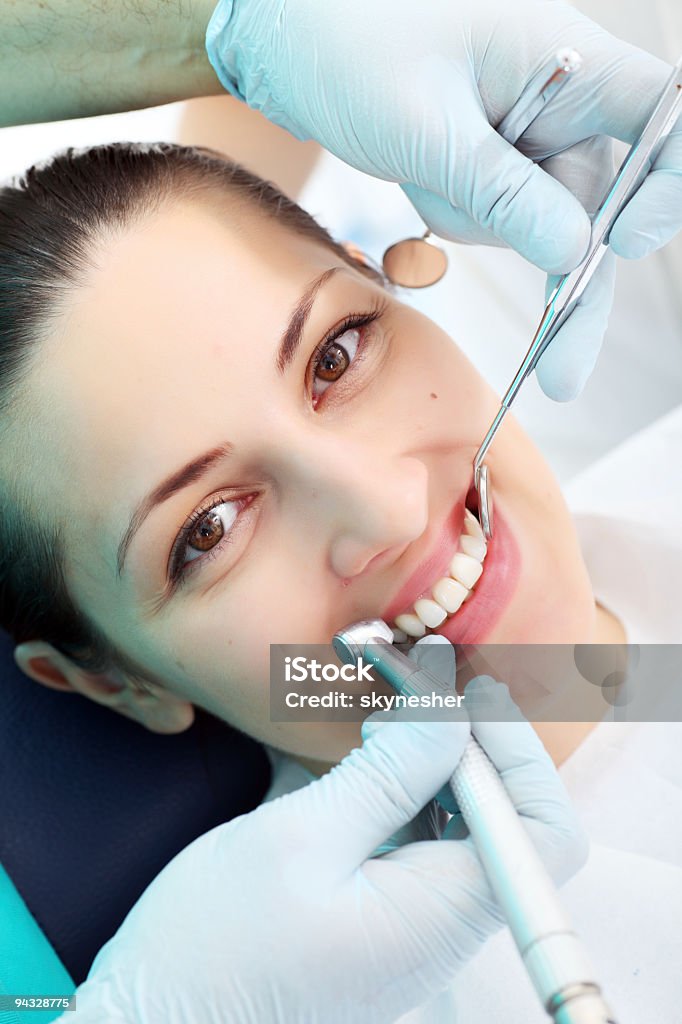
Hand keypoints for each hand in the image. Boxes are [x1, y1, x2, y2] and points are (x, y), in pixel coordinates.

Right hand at [62, 645, 586, 1022]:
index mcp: (440, 914)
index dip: (518, 752)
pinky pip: (407, 832)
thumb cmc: (216, 953)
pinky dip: (392, 780)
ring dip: (424, 752)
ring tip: (385, 701)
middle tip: (415, 676)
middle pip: (496, 812)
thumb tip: (449, 709)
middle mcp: (437, 920)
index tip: (469, 693)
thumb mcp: (300, 842)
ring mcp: (404, 916)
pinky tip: (358, 748)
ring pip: (450, 816)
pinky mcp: (370, 908)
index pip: (539, 829)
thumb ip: (387, 774)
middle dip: (463, 735)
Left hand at [206, 0, 680, 399]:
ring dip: (484, 225)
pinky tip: (423, 179)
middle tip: (565, 371)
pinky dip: (467, 220)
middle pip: (607, 198)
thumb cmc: (354, 45)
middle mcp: (562, 96)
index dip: (664, 183)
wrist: (296, 36)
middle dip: (575, 279)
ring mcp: (530, 132)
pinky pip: (503, 219)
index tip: (627, 239)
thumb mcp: (429, 128)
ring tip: (422, 167)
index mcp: (565, 59)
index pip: (657, 116)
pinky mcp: (497, 161)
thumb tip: (575, 252)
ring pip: (546, 222)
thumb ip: (504, 192)